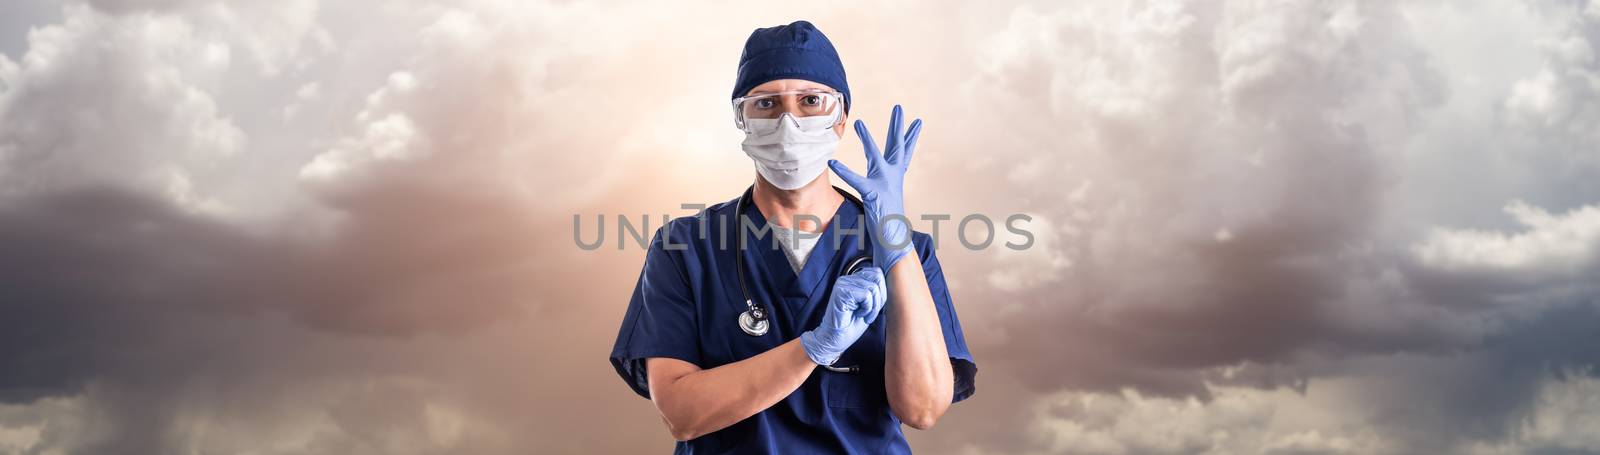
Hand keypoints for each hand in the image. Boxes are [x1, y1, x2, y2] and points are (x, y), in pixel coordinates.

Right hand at [799, 267, 887, 365]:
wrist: (836, 339)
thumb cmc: (852, 324)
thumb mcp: (871, 304)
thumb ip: (877, 290)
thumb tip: (891, 280)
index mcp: (854, 279)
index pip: (877, 273)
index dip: (881, 292)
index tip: (873, 308)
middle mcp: (847, 278)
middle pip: (877, 277)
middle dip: (879, 299)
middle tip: (869, 313)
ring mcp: (842, 283)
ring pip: (873, 288)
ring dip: (872, 307)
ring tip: (863, 315)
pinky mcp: (841, 291)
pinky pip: (866, 295)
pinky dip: (867, 308)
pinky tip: (857, 314)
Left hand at [829, 104, 921, 271]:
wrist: (894, 241)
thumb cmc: (887, 222)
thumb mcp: (883, 200)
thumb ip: (879, 190)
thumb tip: (880, 190)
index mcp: (894, 177)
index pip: (904, 153)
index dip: (911, 137)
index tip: (918, 121)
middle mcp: (893, 178)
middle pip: (897, 147)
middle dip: (897, 127)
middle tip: (898, 107)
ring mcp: (884, 185)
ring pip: (875, 157)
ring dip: (867, 140)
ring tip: (858, 123)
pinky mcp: (873, 195)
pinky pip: (857, 180)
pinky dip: (844, 171)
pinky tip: (832, 163)